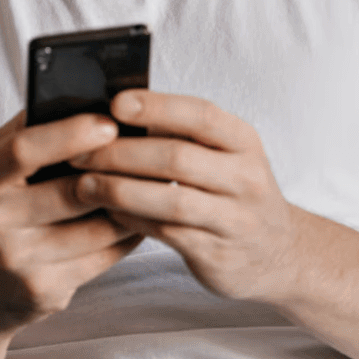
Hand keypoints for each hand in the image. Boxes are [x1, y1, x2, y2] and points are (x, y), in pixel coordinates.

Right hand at [0, 110, 143, 335]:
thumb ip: (25, 136)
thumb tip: (78, 99)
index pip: (24, 151)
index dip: (69, 135)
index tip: (109, 123)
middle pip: (69, 192)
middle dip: (115, 173)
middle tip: (151, 154)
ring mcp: (19, 261)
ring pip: (97, 229)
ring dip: (132, 205)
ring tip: (155, 183)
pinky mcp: (45, 291)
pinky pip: (103, 258)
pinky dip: (127, 236)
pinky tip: (139, 219)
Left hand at [73, 91, 302, 302]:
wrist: (279, 253)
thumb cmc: (233, 192)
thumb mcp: (224, 155)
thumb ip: (180, 134)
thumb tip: (112, 113)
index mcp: (243, 142)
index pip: (201, 115)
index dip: (156, 107)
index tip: (115, 104)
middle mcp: (245, 178)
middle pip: (178, 158)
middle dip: (121, 153)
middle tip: (79, 153)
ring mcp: (235, 219)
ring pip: (172, 200)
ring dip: (120, 190)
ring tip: (84, 185)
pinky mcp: (218, 254)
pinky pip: (167, 233)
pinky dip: (132, 220)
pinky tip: (107, 212)